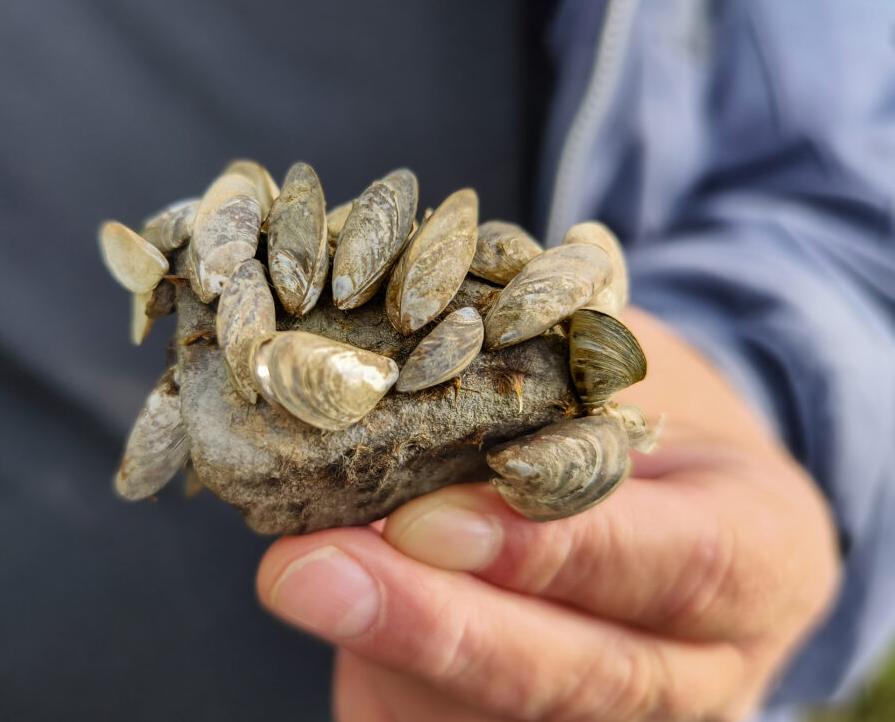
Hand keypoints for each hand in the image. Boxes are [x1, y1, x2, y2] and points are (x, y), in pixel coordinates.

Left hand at [256, 309, 840, 720]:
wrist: (684, 490)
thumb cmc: (660, 415)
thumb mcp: (641, 373)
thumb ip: (561, 391)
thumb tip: (411, 385)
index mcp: (763, 550)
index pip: (676, 564)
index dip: (549, 549)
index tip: (425, 517)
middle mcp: (705, 659)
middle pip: (583, 675)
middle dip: (438, 627)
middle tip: (309, 570)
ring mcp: (628, 714)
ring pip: (510, 720)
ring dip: (392, 654)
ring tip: (297, 576)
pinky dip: (384, 676)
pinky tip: (321, 601)